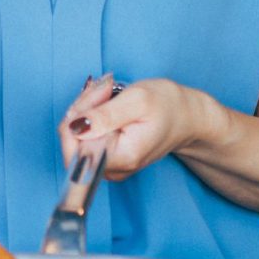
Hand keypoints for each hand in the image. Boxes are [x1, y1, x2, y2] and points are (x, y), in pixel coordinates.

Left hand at [63, 77, 226, 177]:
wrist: (187, 118)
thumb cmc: (168, 106)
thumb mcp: (137, 100)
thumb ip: (105, 115)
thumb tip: (74, 128)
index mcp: (120, 158)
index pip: (74, 148)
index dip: (77, 117)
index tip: (97, 96)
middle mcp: (111, 169)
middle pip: (72, 139)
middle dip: (83, 107)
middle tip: (104, 89)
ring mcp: (108, 165)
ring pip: (76, 135)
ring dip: (86, 108)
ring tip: (109, 93)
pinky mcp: (106, 157)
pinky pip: (84, 135)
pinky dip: (90, 114)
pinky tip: (106, 103)